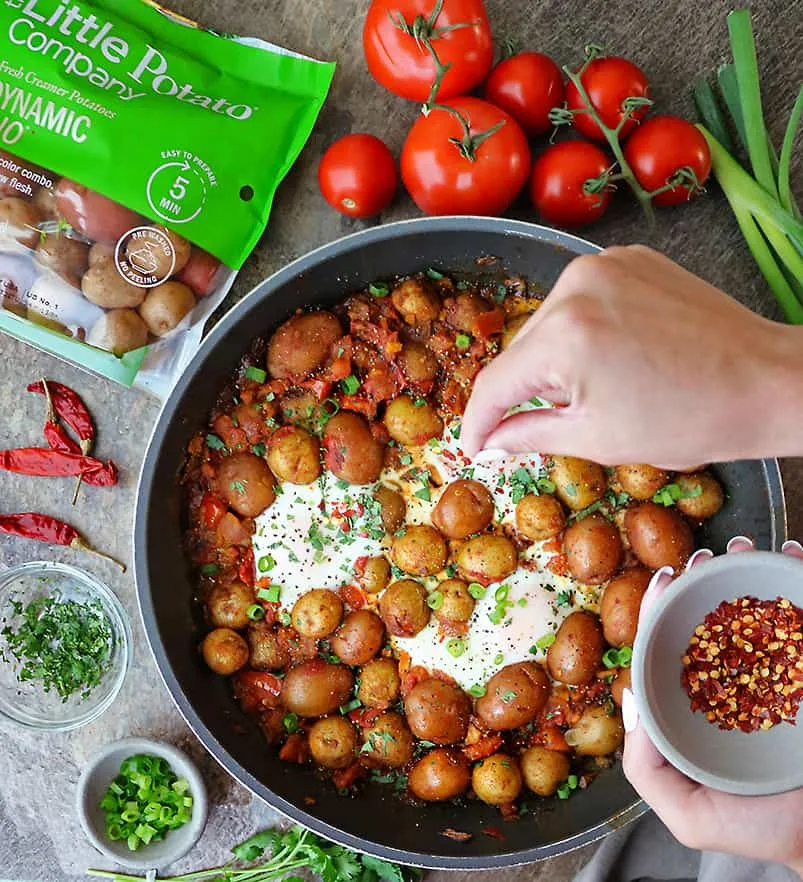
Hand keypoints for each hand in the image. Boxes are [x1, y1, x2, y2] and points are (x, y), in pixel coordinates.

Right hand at [461, 245, 802, 467]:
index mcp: (565, 335)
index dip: (478, 421)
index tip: (474, 444)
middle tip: (542, 425)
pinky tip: (612, 356)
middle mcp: (577, 285)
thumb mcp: (596, 438)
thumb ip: (528, 434)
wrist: (765, 381)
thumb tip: (492, 439)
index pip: (495, 382)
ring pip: (548, 323)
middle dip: (522, 390)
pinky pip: (581, 300)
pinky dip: (582, 330)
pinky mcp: (629, 258)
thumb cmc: (690, 418)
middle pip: (520, 349)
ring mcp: (605, 264)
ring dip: (552, 359)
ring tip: (596, 388)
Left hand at [621, 537, 802, 877]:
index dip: (660, 611)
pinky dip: (796, 579)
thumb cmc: (761, 830)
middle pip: (713, 616)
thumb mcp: (687, 813)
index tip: (659, 578)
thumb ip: (647, 768)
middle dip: (704, 578)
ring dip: (748, 569)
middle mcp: (737, 677)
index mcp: (702, 702)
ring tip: (745, 547)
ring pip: (758, 608)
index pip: (672, 646)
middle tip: (702, 556)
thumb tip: (625, 699)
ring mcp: (778, 667)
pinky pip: (801, 614)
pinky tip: (790, 557)